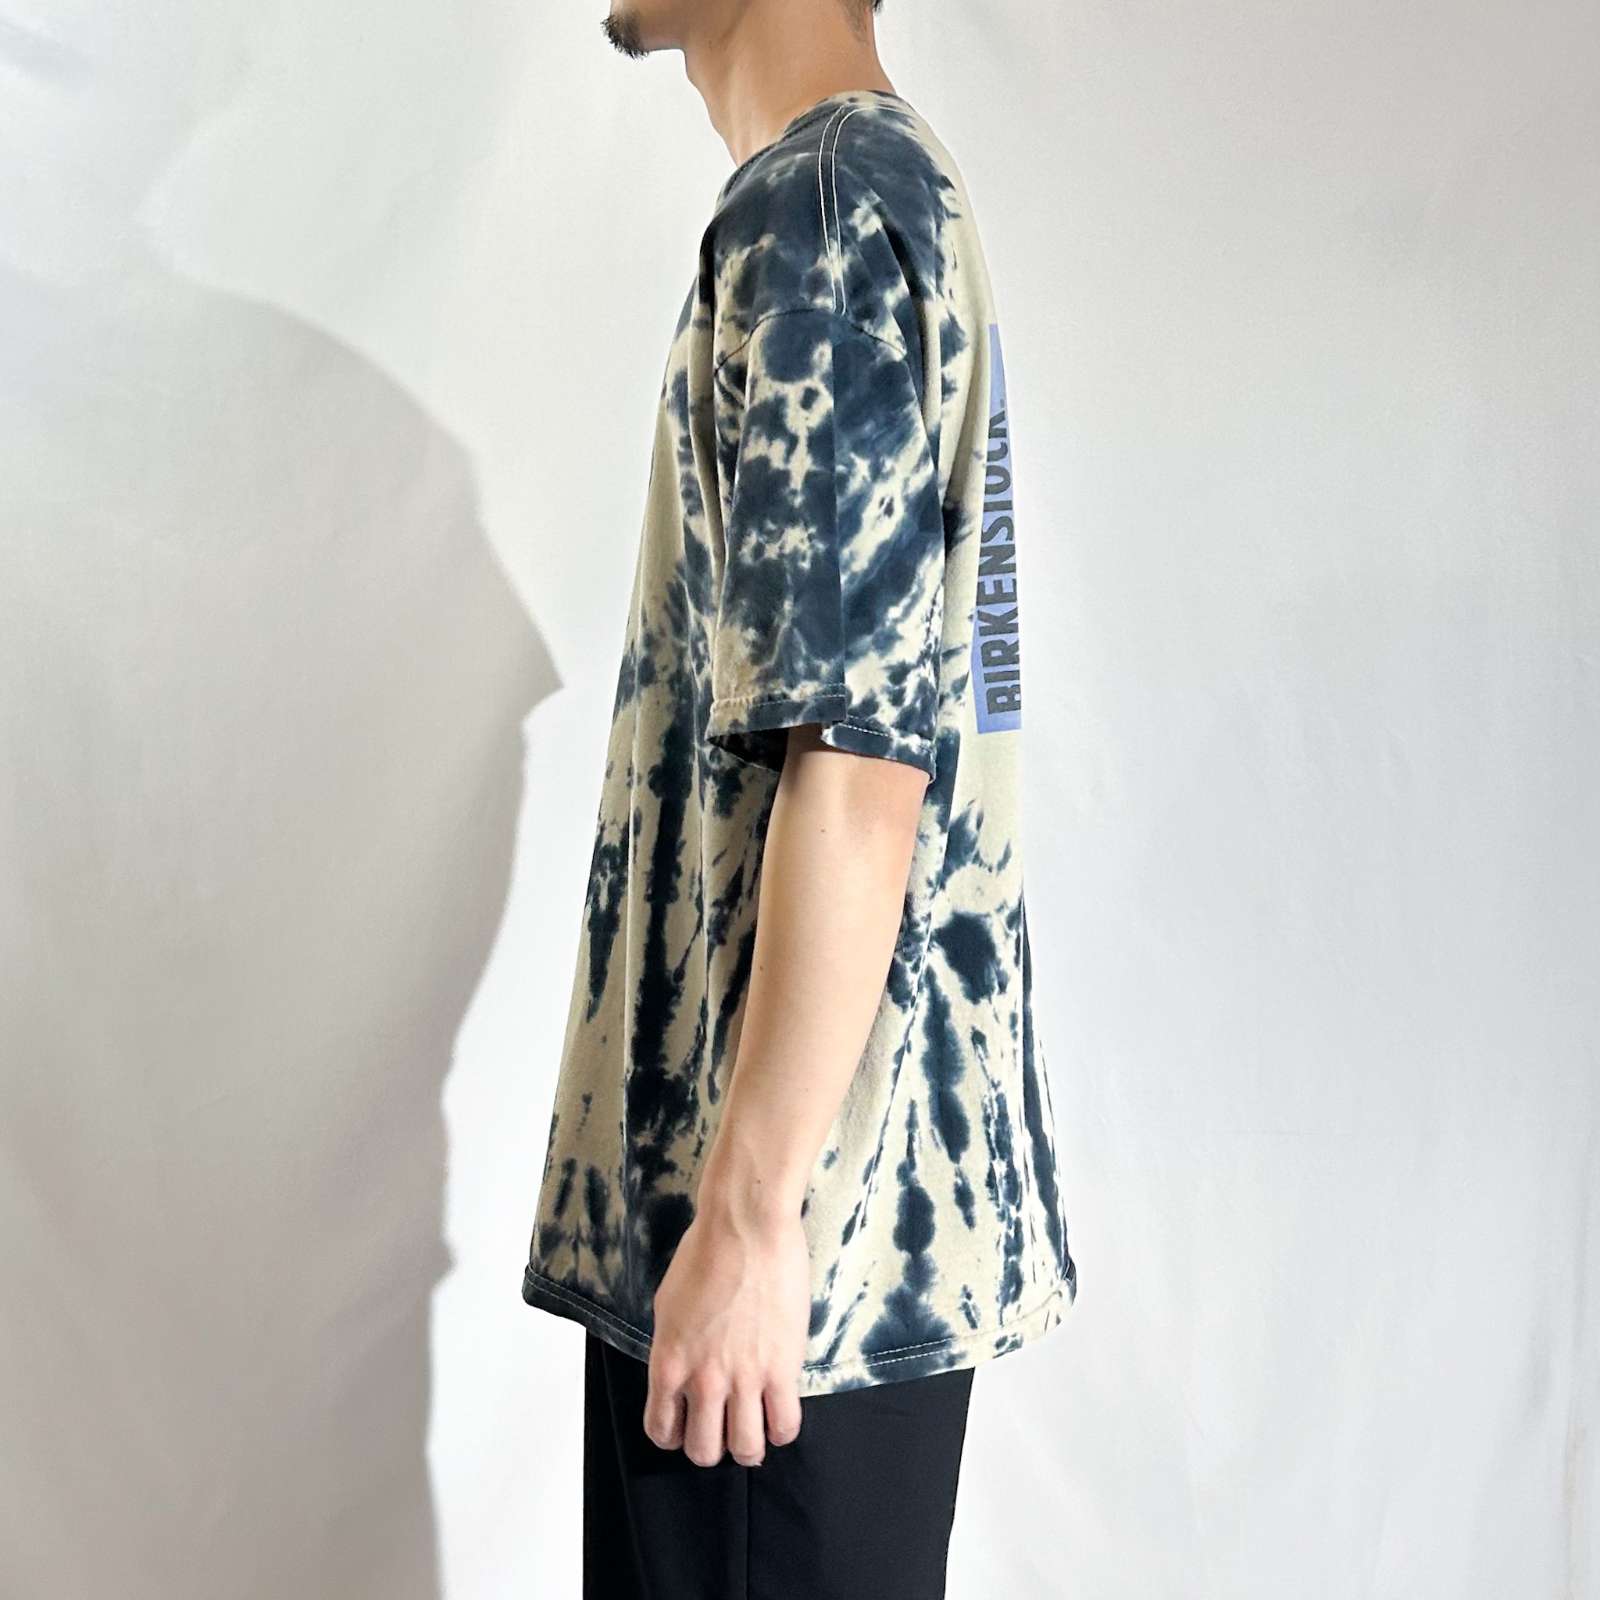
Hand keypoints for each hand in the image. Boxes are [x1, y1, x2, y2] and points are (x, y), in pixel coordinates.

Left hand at [643, 1184, 809, 1466]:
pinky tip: (780, 1411)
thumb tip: (685, 1366)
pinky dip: (782, 1429)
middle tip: (725, 1425)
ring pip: (746, 1449)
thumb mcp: (668, 1304)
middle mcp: (702, 1381)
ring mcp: (744, 1379)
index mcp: (668, 1363)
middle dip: (713, 1445)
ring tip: (756, 1426)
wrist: (746, 1226)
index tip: (688, 1424)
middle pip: (704, 1451)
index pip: (661, 1430)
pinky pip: (785, 1426)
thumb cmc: (705, 1252)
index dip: (675, 1435)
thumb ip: (673, 1345)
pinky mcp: (782, 1370)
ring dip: (749, 1446)